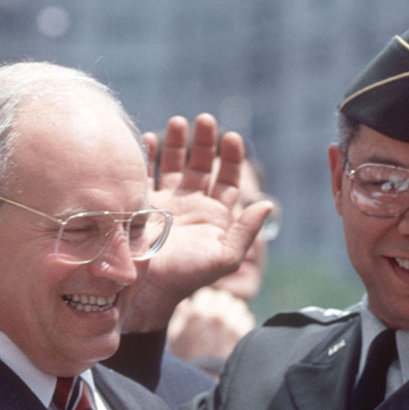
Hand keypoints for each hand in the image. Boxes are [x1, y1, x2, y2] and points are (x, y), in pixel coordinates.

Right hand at [121, 114, 272, 332]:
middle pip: (201, 165)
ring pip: (174, 165)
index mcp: (216, 216)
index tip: (231, 137)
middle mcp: (192, 205)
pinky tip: (148, 138)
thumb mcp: (225, 257)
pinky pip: (145, 173)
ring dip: (177, 143)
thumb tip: (267, 203)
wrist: (147, 289)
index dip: (231, 158)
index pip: (228, 179)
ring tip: (179, 121)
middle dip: (204, 142)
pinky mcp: (141, 204)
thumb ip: (246, 230)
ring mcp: (166, 203)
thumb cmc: (188, 277)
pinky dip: (147, 155)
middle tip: (205, 120)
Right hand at [166, 287, 256, 362]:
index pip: (207, 293)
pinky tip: (234, 331)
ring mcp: (233, 325)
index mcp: (197, 313)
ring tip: (225, 323)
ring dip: (232, 312)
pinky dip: (242, 322)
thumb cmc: (186, 359)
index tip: (202, 311)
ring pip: (238, 305)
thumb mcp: (174, 336)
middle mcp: (217, 316)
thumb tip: (187, 302)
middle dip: (218, 305)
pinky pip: (247, 317)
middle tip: (214, 317)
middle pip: (224, 297)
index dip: (203, 302)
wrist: (205, 380)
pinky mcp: (244, 334)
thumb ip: (181, 315)